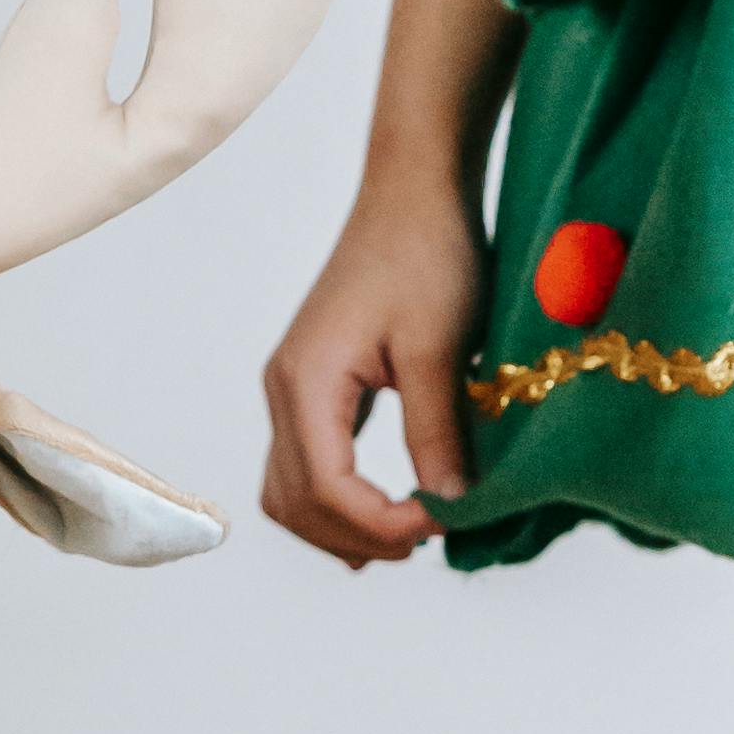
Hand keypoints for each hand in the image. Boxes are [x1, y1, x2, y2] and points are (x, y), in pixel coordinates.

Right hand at [260, 176, 482, 564]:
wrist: (414, 192)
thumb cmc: (428, 253)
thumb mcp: (439, 348)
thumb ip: (437, 433)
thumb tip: (448, 508)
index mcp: (307, 380)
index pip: (325, 488)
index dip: (380, 523)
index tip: (441, 523)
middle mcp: (285, 389)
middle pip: (293, 501)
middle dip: (355, 536)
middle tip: (427, 541)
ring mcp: (293, 386)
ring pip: (289, 490)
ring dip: (339, 526)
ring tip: (405, 538)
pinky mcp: (313, 382)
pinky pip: (304, 463)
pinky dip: (335, 499)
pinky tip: (382, 510)